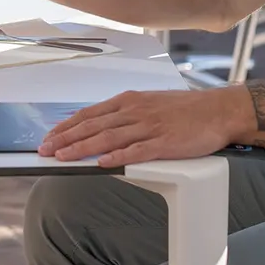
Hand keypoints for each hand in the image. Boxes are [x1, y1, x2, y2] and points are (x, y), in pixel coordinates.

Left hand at [38, 89, 240, 167]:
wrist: (218, 110)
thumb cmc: (185, 110)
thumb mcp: (149, 104)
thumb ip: (125, 115)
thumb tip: (101, 128)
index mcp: (129, 101)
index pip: (90, 114)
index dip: (67, 126)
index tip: (50, 136)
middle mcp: (135, 111)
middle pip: (93, 125)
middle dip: (66, 138)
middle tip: (46, 149)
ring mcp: (149, 127)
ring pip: (109, 138)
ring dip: (83, 148)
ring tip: (64, 157)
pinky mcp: (165, 143)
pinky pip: (137, 151)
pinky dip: (118, 157)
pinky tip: (103, 162)